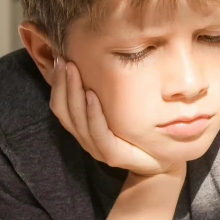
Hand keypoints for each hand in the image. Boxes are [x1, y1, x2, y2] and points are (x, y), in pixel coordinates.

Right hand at [50, 55, 184, 176]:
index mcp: (84, 128)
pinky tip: (91, 95)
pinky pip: (97, 131)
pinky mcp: (112, 155)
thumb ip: (107, 94)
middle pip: (63, 110)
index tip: (59, 58)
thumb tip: (101, 62)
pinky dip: (92, 113)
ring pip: (76, 119)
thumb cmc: (140, 132)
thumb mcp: (120, 110)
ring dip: (74, 92)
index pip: (60, 105)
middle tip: (64, 60)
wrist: (162, 161)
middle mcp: (85, 138)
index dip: (57, 83)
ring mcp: (97, 148)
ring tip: (73, 70)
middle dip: (62, 83)